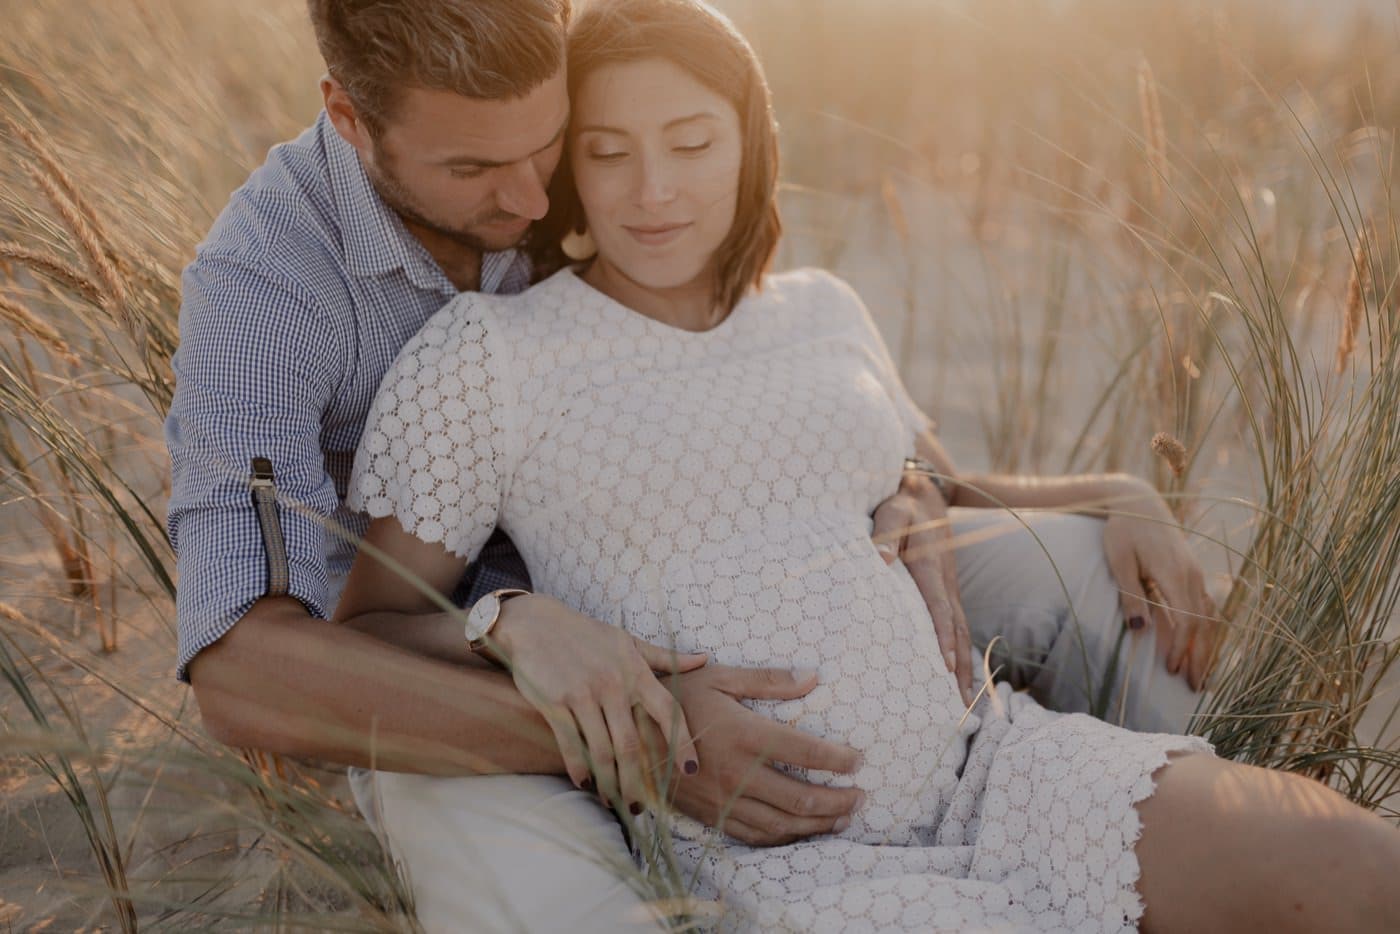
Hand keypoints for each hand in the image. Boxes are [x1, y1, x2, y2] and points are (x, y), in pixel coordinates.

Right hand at [491, 595, 707, 813]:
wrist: (535, 624)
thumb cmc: (585, 635)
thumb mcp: (626, 641)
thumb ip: (663, 658)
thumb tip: (703, 661)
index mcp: (635, 671)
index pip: (668, 711)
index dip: (682, 743)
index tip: (691, 771)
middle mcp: (613, 684)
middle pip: (632, 745)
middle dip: (638, 783)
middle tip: (641, 807)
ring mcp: (584, 694)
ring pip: (602, 752)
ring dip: (609, 784)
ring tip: (613, 802)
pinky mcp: (556, 703)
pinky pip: (571, 745)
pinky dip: (579, 769)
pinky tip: (585, 783)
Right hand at [636, 665, 864, 845]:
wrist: (628, 736)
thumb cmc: (676, 699)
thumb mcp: (720, 679)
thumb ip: (768, 681)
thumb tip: (812, 677)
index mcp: (743, 735)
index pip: (805, 752)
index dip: (839, 759)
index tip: (859, 760)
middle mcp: (737, 773)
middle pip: (802, 798)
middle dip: (839, 801)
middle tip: (862, 796)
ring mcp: (724, 799)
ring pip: (783, 824)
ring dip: (820, 824)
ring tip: (843, 817)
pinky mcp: (712, 816)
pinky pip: (756, 835)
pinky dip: (786, 837)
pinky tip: (803, 831)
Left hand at [873, 471, 974, 704]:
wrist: (924, 493)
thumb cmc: (900, 504)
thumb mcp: (891, 510)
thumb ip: (885, 532)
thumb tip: (882, 557)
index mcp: (931, 568)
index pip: (939, 609)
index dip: (943, 638)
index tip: (945, 666)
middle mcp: (946, 583)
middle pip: (957, 631)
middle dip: (959, 668)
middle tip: (959, 704)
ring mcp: (950, 590)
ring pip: (961, 633)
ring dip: (964, 668)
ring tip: (963, 704)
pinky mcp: (947, 592)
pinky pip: (957, 628)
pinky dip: (961, 655)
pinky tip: (957, 679)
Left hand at [1101, 480, 1219, 689]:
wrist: (1137, 501)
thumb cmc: (1123, 530)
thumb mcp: (1119, 560)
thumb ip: (1130, 593)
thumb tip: (1139, 629)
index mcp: (1175, 573)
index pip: (1186, 620)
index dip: (1181, 647)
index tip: (1171, 670)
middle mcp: (1192, 575)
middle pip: (1204, 624)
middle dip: (1201, 657)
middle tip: (1196, 688)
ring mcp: (1196, 573)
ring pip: (1210, 617)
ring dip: (1208, 647)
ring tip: (1204, 676)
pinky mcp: (1193, 573)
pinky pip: (1207, 607)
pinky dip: (1209, 630)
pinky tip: (1205, 648)